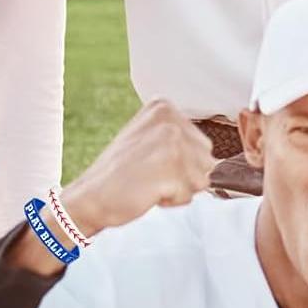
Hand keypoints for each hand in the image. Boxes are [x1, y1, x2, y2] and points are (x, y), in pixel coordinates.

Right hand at [59, 99, 214, 239]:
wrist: (88, 198)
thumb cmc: (121, 174)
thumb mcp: (150, 140)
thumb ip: (181, 141)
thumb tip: (219, 162)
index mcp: (164, 107)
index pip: (202, 144)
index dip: (181, 164)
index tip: (151, 163)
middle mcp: (169, 119)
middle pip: (206, 160)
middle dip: (184, 177)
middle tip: (150, 176)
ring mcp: (170, 141)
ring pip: (201, 178)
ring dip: (178, 190)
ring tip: (148, 183)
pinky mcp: (169, 167)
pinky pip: (189, 194)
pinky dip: (171, 201)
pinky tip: (147, 193)